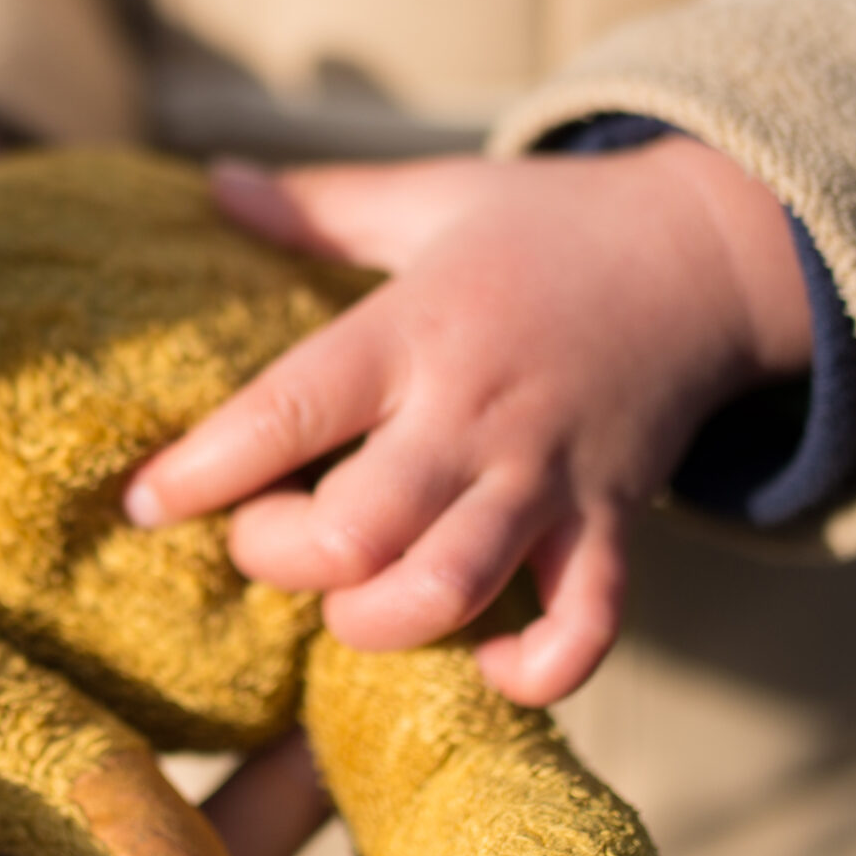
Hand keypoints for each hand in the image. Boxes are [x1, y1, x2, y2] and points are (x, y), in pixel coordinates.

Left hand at [125, 140, 810, 707]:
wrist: (711, 249)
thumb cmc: (548, 226)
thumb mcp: (427, 197)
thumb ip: (316, 206)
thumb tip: (210, 184)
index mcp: (414, 329)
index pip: (287, 409)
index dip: (204, 468)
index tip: (143, 500)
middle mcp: (474, 413)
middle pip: (355, 531)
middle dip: (282, 558)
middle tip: (267, 539)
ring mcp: (548, 476)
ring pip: (450, 589)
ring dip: (378, 622)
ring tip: (351, 600)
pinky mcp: (612, 523)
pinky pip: (586, 627)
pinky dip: (534, 671)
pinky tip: (483, 664)